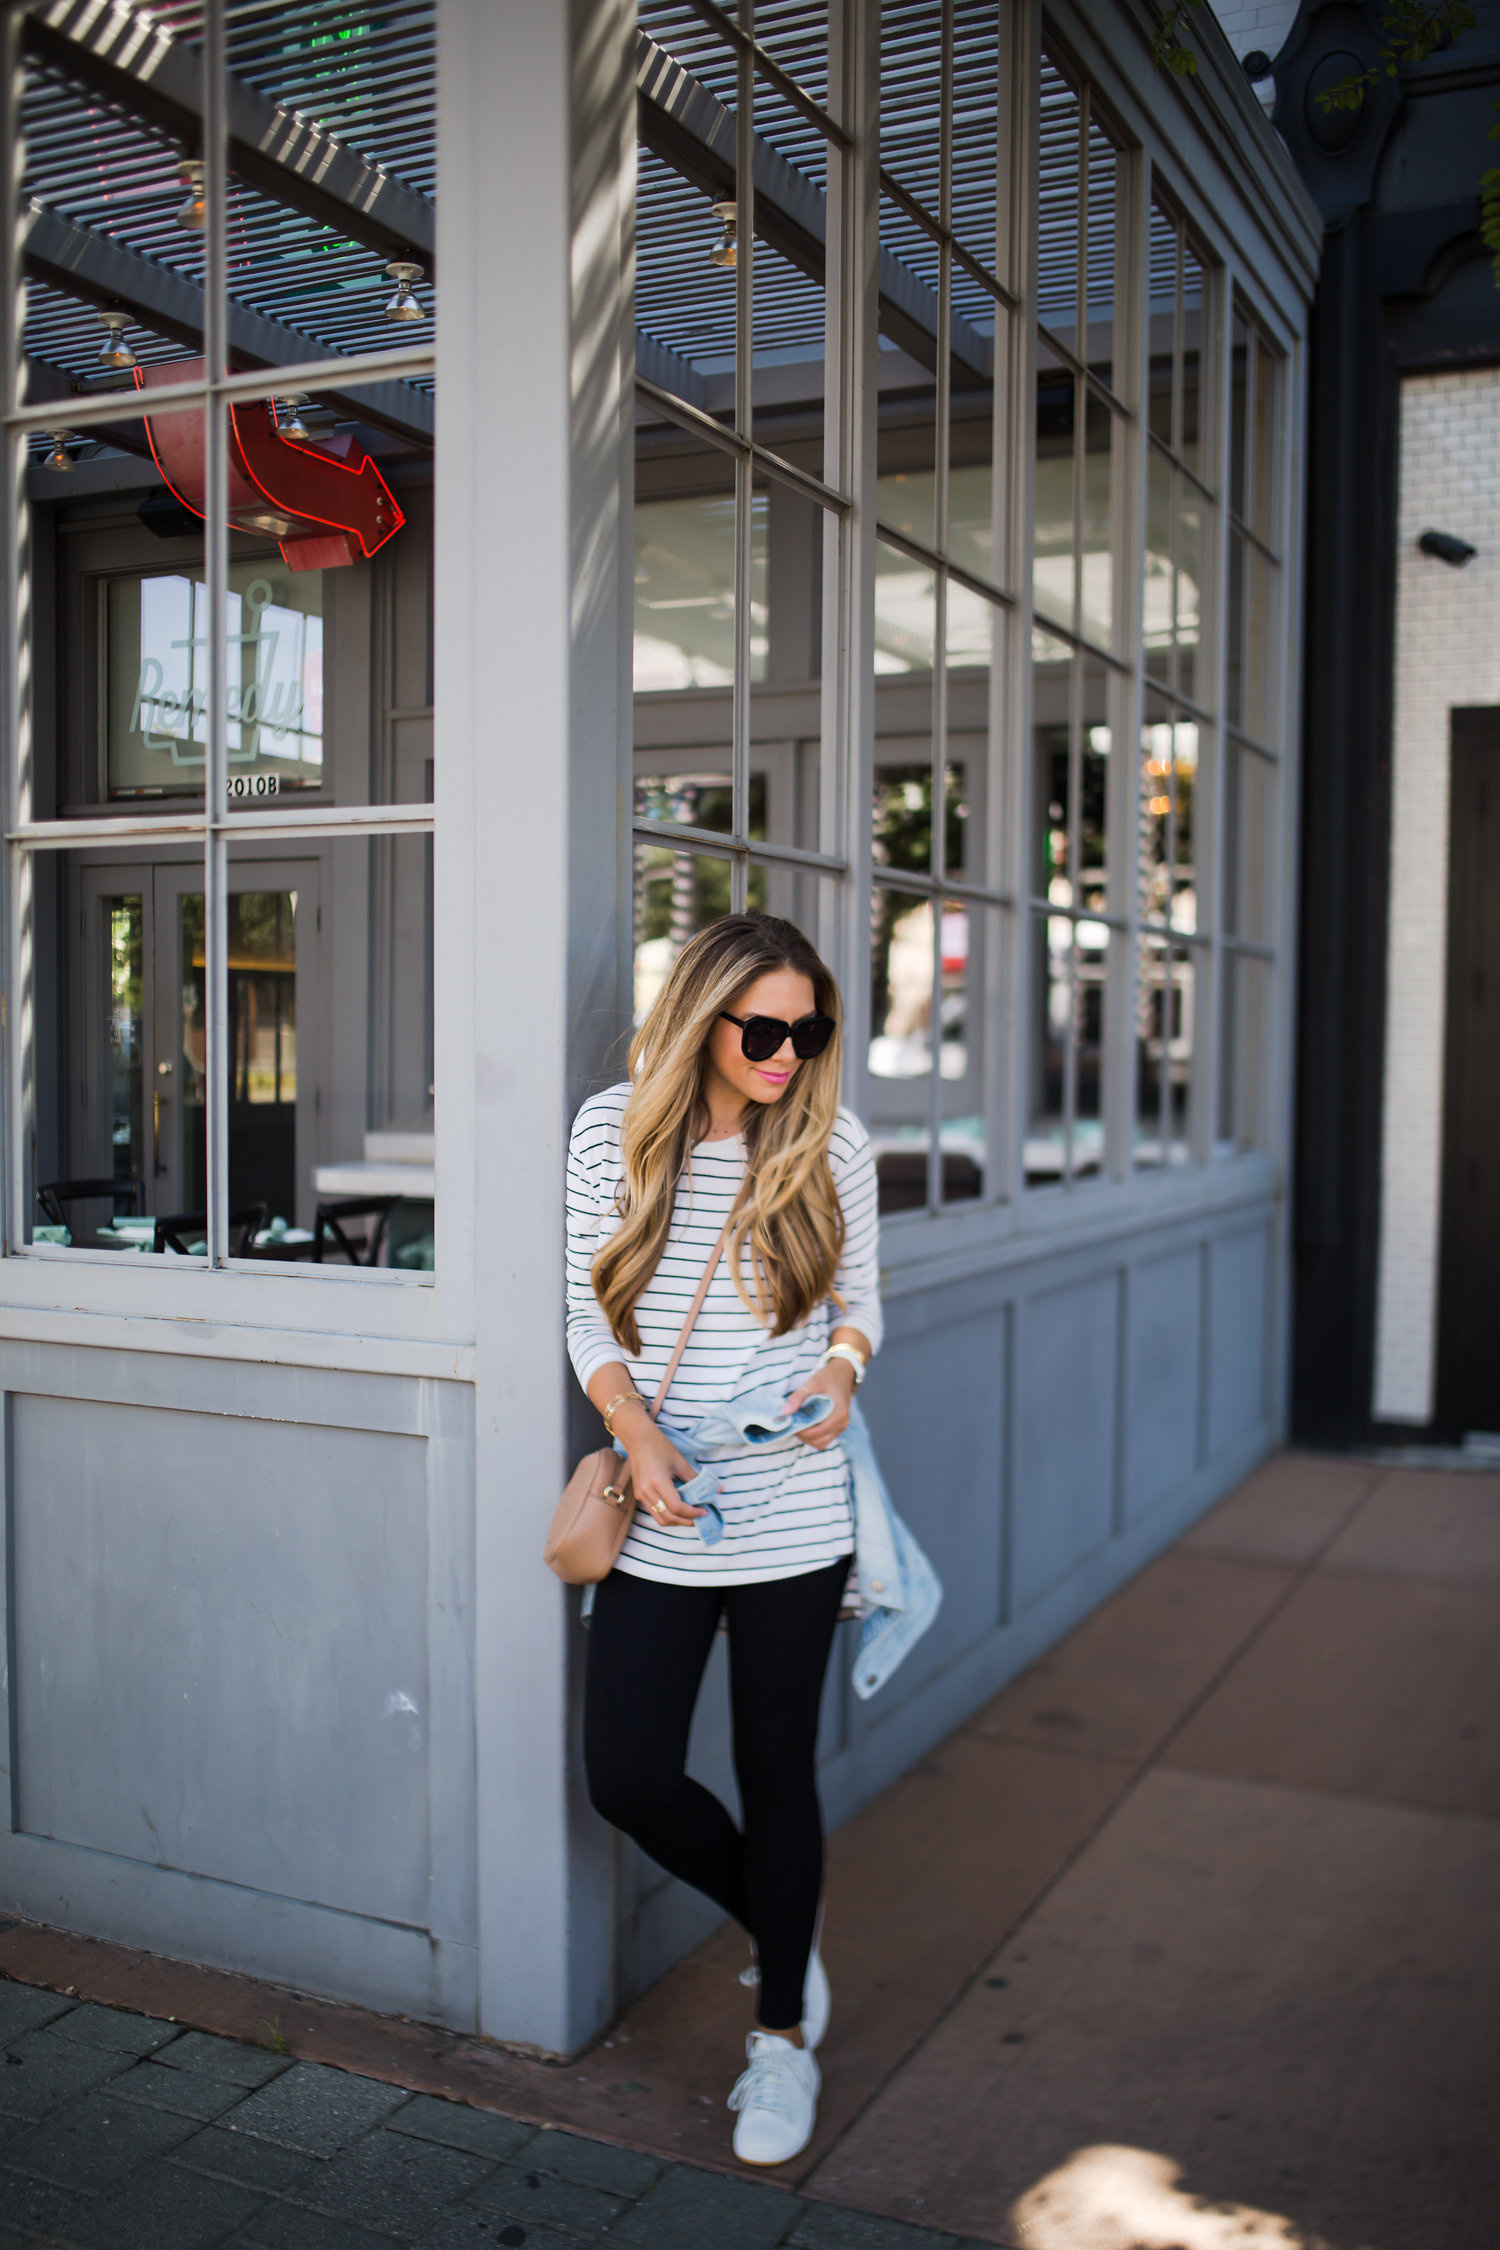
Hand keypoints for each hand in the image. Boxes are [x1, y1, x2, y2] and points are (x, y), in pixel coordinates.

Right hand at [618, 1408, 703, 1527]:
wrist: (637, 1438)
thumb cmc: (659, 1446)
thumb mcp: (680, 1462)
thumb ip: (695, 1478)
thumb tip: (716, 1490)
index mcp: (658, 1482)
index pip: (677, 1507)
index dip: (693, 1512)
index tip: (705, 1511)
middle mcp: (647, 1491)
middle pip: (668, 1517)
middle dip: (686, 1521)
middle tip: (699, 1517)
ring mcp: (641, 1494)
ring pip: (660, 1518)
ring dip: (676, 1521)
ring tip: (690, 1516)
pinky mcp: (639, 1494)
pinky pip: (654, 1512)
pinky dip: (668, 1515)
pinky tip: (678, 1509)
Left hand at [785, 1354, 854, 1449]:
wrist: (842, 1373)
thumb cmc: (828, 1377)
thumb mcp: (812, 1383)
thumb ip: (798, 1397)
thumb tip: (785, 1412)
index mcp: (839, 1414)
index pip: (818, 1432)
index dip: (801, 1432)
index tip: (790, 1423)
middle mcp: (842, 1423)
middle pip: (819, 1441)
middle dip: (803, 1436)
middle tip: (792, 1423)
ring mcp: (841, 1427)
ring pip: (821, 1443)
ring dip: (808, 1438)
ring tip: (798, 1424)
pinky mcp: (838, 1427)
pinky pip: (824, 1439)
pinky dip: (813, 1437)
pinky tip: (805, 1425)